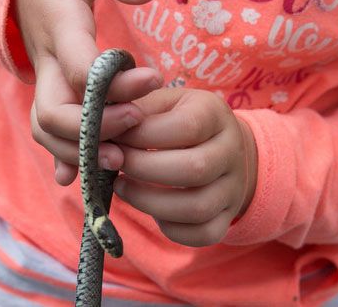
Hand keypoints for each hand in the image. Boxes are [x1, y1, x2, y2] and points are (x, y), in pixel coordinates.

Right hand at [15, 0, 161, 184]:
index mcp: (58, 27)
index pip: (79, 69)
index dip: (114, 86)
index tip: (154, 78)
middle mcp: (46, 61)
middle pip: (55, 113)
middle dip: (95, 129)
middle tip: (140, 123)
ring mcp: (42, 79)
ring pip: (47, 129)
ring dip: (80, 150)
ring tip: (124, 159)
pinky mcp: (46, 89)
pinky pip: (47, 130)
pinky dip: (62, 156)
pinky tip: (80, 180)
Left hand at [112, 88, 257, 246]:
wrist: (221, 145)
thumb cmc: (178, 119)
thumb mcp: (163, 102)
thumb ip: (137, 110)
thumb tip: (104, 125)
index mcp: (215, 114)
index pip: (186, 127)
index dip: (144, 135)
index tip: (115, 137)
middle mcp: (232, 151)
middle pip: (195, 169)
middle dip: (143, 170)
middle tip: (115, 163)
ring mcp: (233, 187)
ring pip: (198, 207)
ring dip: (149, 202)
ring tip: (121, 187)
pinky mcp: (227, 216)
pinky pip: (203, 234)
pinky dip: (169, 227)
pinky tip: (147, 207)